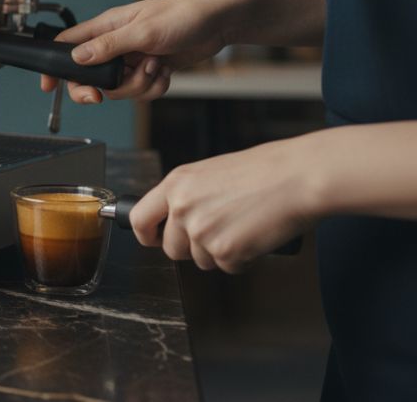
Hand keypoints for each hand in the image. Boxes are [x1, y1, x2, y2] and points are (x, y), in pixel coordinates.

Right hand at [40, 0, 240, 103]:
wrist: (221, 22)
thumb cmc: (185, 14)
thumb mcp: (143, 31)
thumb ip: (108, 46)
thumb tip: (77, 58)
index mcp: (107, 27)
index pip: (68, 45)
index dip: (55, 66)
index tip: (48, 86)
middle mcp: (117, 43)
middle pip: (90, 76)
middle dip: (99, 89)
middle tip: (102, 96)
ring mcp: (133, 58)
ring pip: (118, 88)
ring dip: (137, 86)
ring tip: (155, 67)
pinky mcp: (150, 69)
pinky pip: (141, 91)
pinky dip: (154, 88)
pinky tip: (165, 72)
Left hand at [128, 137, 320, 272]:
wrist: (299, 177)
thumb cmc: (265, 172)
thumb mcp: (211, 173)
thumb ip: (188, 195)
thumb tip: (176, 219)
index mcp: (177, 183)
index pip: (140, 218)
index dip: (147, 235)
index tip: (156, 240)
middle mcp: (182, 207)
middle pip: (172, 249)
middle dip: (193, 249)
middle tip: (220, 233)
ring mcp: (201, 231)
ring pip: (201, 261)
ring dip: (221, 253)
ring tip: (244, 226)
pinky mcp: (225, 251)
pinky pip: (228, 267)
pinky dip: (244, 259)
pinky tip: (256, 236)